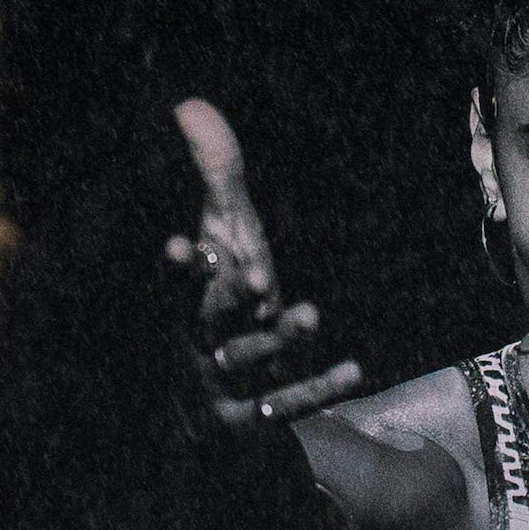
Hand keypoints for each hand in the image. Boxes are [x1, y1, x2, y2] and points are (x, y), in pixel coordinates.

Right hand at [163, 98, 363, 430]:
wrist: (207, 425)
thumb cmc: (222, 309)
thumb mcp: (224, 242)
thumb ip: (216, 177)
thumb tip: (190, 104)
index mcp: (185, 305)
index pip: (173, 285)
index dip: (177, 268)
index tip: (181, 245)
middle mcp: (196, 346)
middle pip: (206, 322)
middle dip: (227, 300)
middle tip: (254, 277)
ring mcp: (221, 389)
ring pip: (245, 362)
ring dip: (276, 339)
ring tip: (310, 314)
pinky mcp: (252, 425)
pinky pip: (286, 405)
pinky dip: (319, 388)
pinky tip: (354, 370)